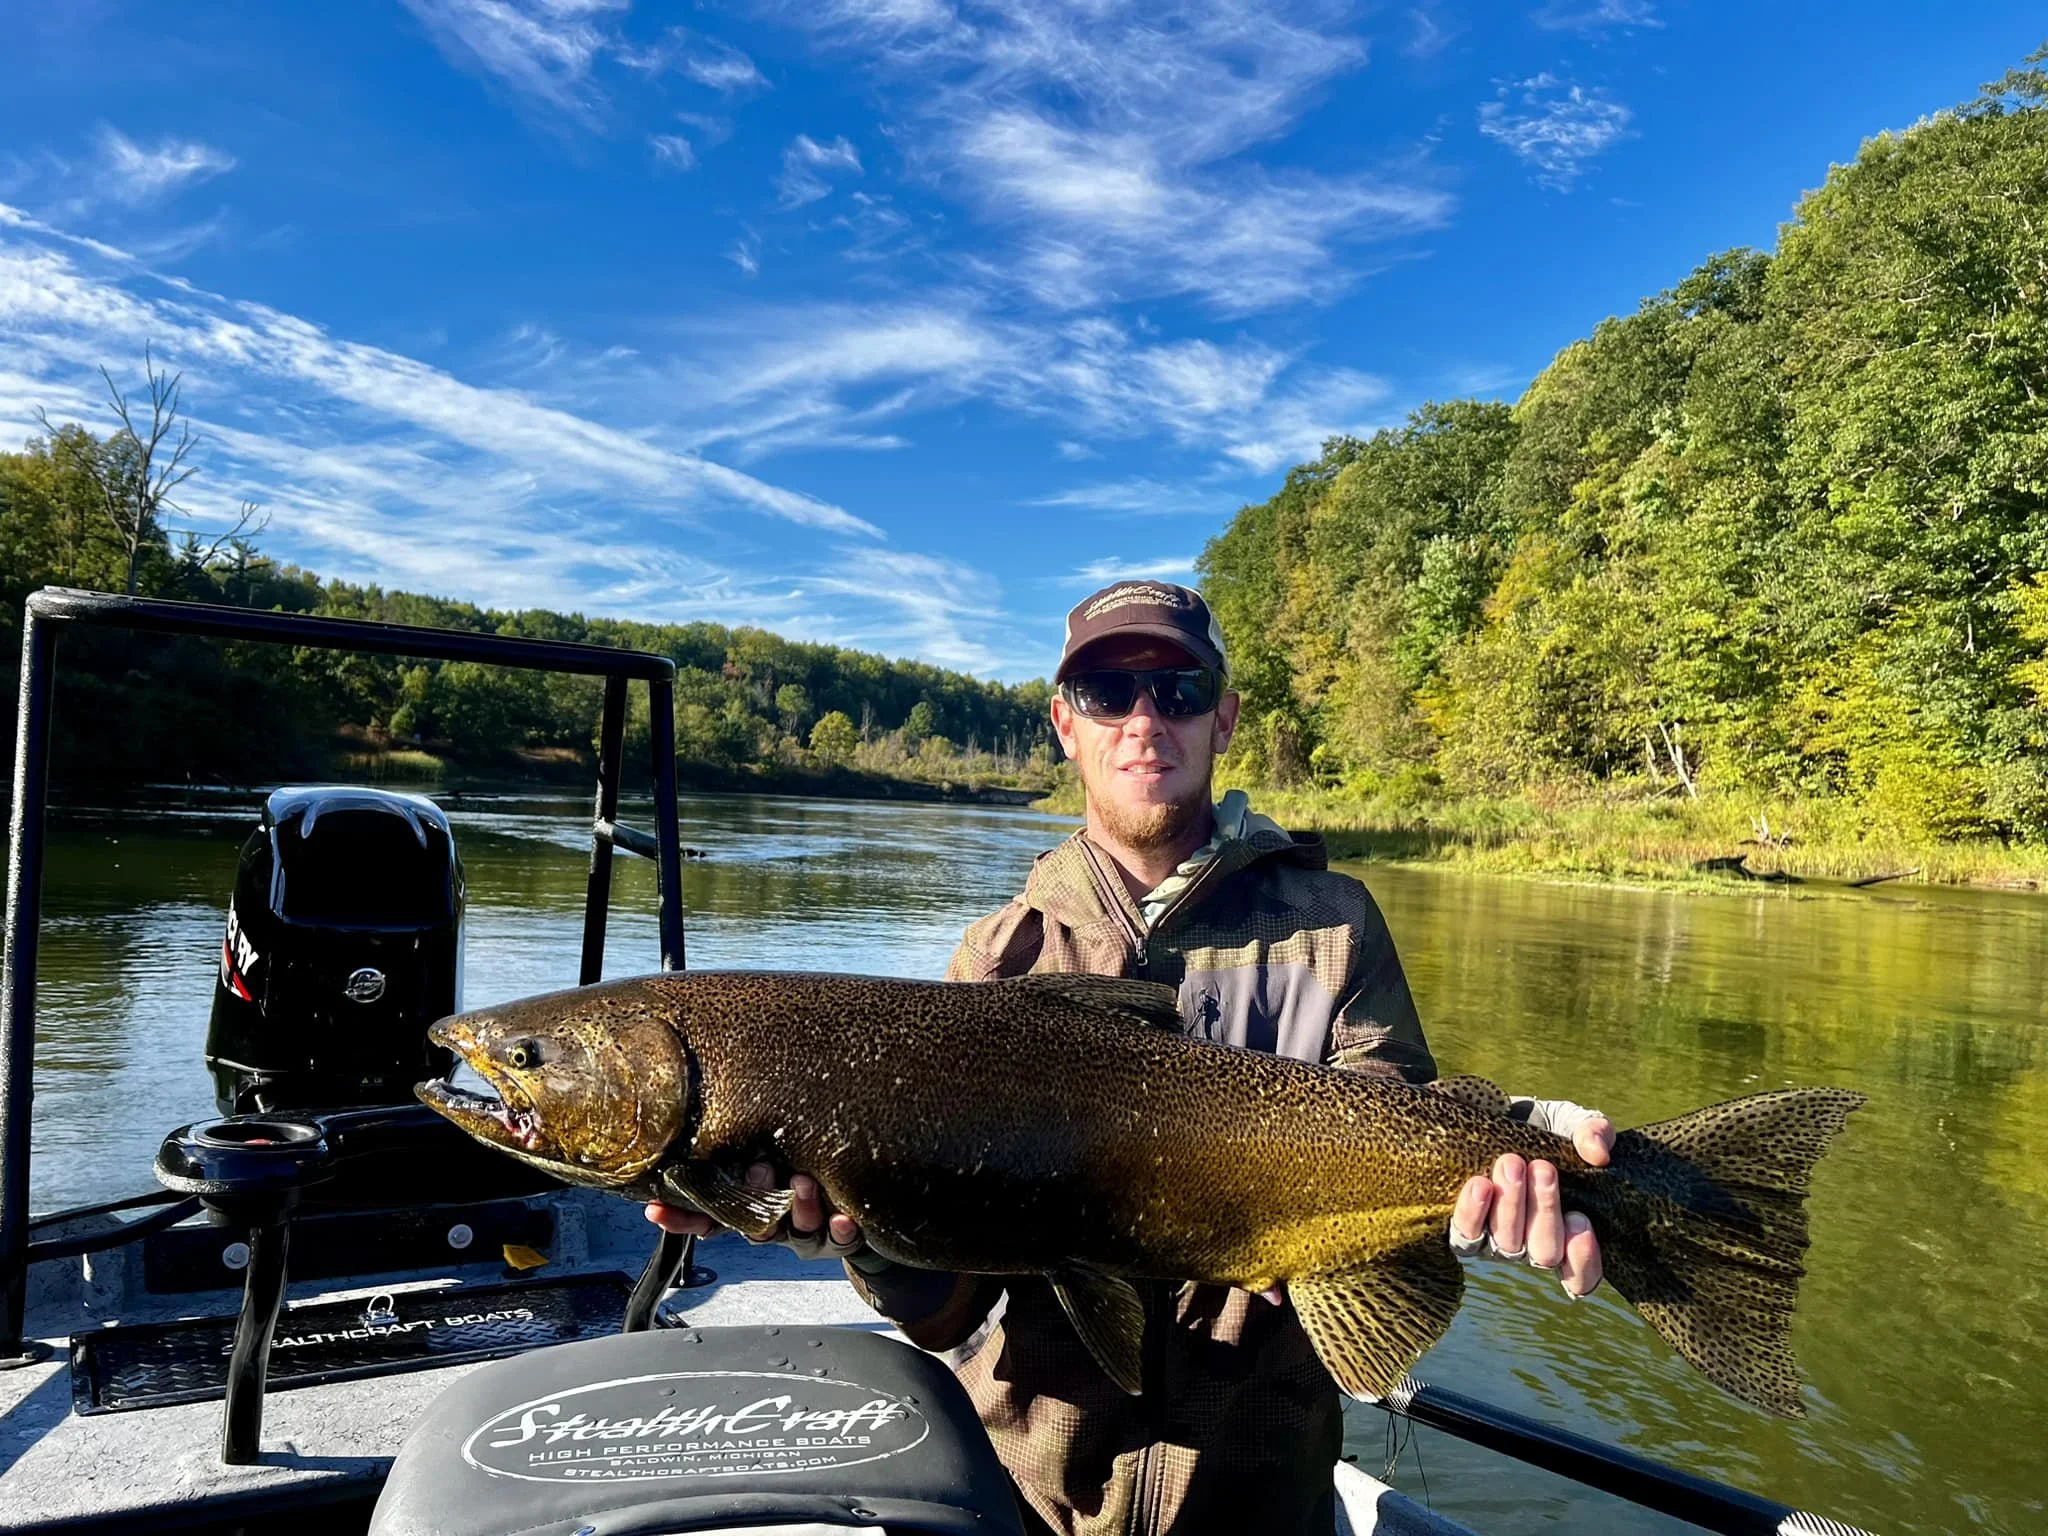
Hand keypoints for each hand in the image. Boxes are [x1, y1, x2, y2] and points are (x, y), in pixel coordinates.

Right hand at [642, 1163, 863, 1260]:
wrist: (857, 1205)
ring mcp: (806, 1233)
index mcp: (750, 1210)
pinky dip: (841, 1228)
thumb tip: (710, 1104)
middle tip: (759, 1169)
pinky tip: (843, 1218)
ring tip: (803, 1182)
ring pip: (798, 1229)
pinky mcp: (839, 1235)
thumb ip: (742, 1147)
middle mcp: (774, 1226)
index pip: (709, 1217)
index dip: (683, 1217)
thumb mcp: (769, 1158)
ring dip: (799, 1207)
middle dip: (754, 1197)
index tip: (657, 1209)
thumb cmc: (804, 1167)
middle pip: (755, 1223)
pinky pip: (840, 1237)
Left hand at [1450, 1115, 1612, 1297]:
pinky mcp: (1465, 1229)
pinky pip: (1466, 1233)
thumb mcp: (1571, 1123)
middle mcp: (1532, 1247)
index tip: (1581, 1219)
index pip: (1582, 1276)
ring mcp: (1497, 1243)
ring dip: (1512, 1205)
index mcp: (1568, 1234)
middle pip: (1544, 1253)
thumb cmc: (1542, 1129)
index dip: (1584, 1259)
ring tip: (1512, 1164)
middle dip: (1546, 1210)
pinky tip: (1480, 1184)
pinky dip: (1474, 1211)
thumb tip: (1598, 1153)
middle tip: (1543, 1168)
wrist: (1492, 1118)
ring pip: (1507, 1243)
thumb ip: (1594, 1132)